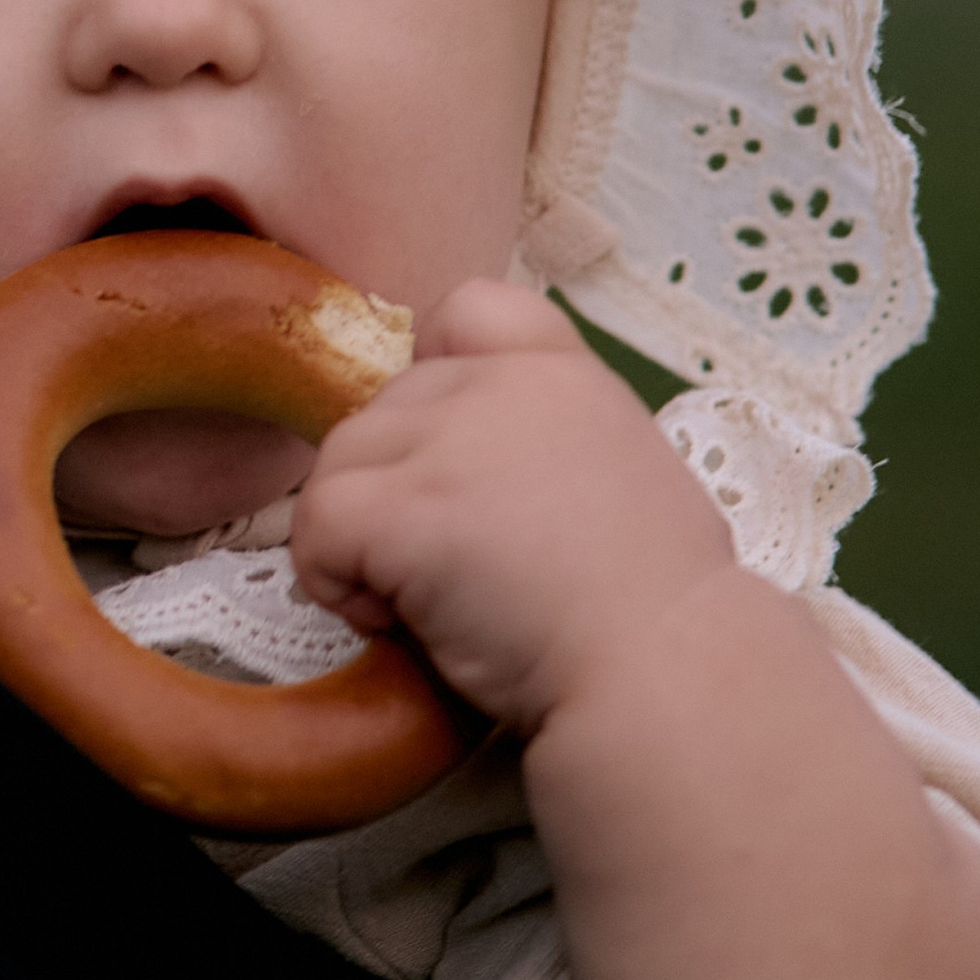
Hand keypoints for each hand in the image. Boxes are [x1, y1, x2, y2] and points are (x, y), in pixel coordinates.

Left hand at [290, 281, 736, 731]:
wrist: (663, 667)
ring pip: (337, 463)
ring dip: (358, 537)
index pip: (467, 311)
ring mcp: (446, 441)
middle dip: (395, 489)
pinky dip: (331, 579)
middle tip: (446, 569)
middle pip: (384, 408)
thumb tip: (495, 486)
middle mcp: (500, 387)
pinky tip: (391, 620)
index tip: (453, 458)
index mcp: (564, 377)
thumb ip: (552, 448)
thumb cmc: (655, 608)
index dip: (434, 375)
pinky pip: (316, 524)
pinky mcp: (400, 506)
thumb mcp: (628, 480)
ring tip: (420, 602)